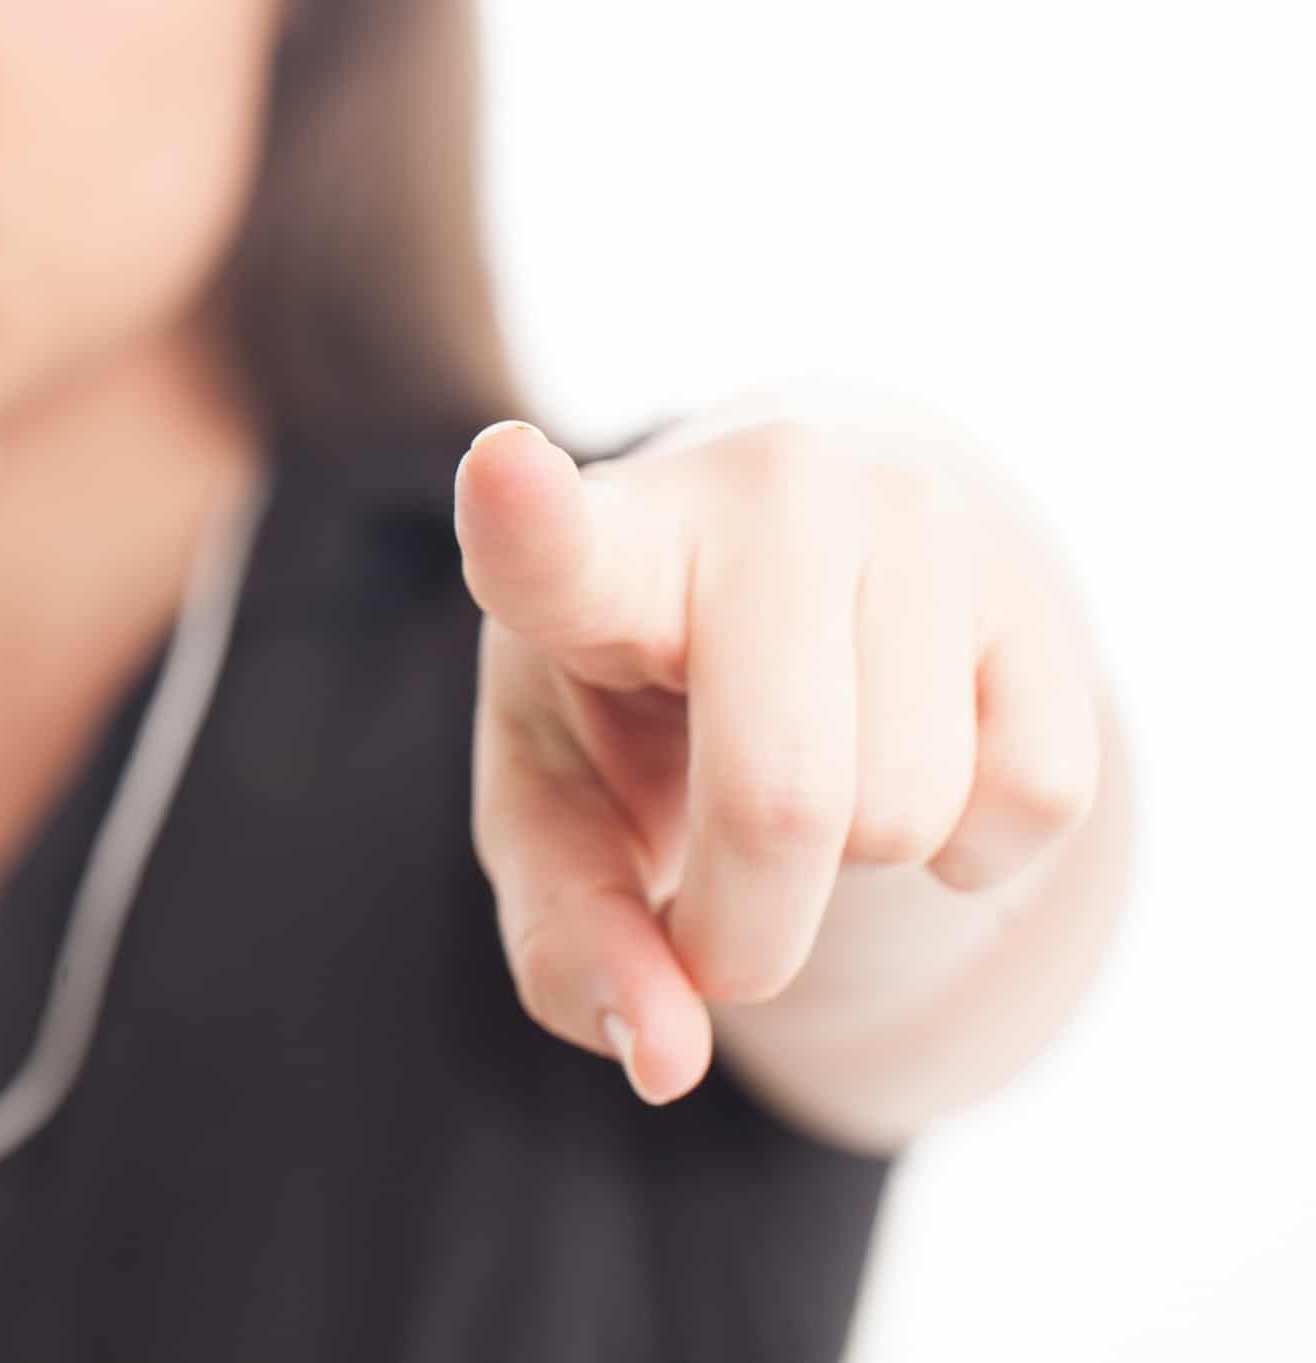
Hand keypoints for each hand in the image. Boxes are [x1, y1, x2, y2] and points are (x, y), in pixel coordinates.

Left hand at [456, 413, 1102, 1103]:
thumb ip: (571, 938)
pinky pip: (1036, 798)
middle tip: (718, 916)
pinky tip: (915, 766)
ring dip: (852, 873)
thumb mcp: (558, 809)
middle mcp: (763, 497)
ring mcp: (913, 518)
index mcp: (604, 548)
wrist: (805, 571)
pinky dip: (970, 849)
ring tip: (813, 779)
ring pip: (908, 815)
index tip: (500, 470)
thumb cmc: (637, 703)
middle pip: (782, 799)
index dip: (527, 520)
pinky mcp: (1033, 581)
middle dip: (747, 931)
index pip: (555, 543)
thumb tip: (666, 1062)